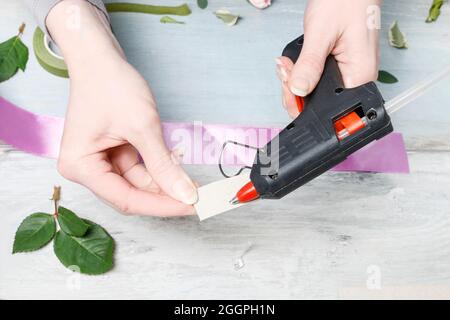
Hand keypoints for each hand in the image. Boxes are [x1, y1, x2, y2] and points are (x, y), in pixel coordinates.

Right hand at [47, 0, 196, 215]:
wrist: (101, 57)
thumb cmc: (111, 84)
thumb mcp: (142, 127)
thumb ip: (163, 166)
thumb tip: (185, 194)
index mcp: (80, 166)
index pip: (125, 199)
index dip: (161, 206)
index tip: (191, 207)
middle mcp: (86, 168)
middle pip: (131, 194)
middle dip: (165, 195)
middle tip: (197, 199)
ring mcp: (99, 161)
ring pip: (138, 183)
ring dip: (165, 183)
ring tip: (193, 184)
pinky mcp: (112, 153)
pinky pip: (138, 169)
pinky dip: (158, 170)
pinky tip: (178, 169)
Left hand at [276, 0, 380, 117]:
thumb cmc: (346, 2)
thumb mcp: (321, 34)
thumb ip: (309, 64)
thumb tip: (298, 90)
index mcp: (359, 78)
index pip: (328, 109)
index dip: (303, 105)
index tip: (288, 89)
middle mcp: (355, 80)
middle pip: (317, 103)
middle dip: (294, 90)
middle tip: (284, 70)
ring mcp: (346, 74)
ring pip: (313, 92)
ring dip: (295, 80)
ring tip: (287, 64)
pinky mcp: (338, 67)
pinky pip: (315, 79)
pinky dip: (301, 72)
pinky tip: (293, 62)